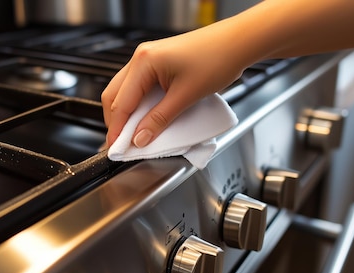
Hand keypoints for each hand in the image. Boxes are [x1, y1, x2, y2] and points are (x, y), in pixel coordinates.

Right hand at [101, 25, 244, 147]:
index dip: (117, 129)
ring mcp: (149, 59)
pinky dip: (139, 104)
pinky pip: (139, 86)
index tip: (118, 148)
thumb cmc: (217, 59)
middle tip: (123, 144)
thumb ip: (159, 119)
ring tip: (135, 134)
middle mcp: (142, 57)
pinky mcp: (159, 63)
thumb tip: (140, 138)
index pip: (120, 103)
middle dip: (117, 121)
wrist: (237, 43)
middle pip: (115, 95)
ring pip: (126, 91)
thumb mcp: (186, 96)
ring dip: (128, 113)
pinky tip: (146, 117)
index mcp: (144, 62)